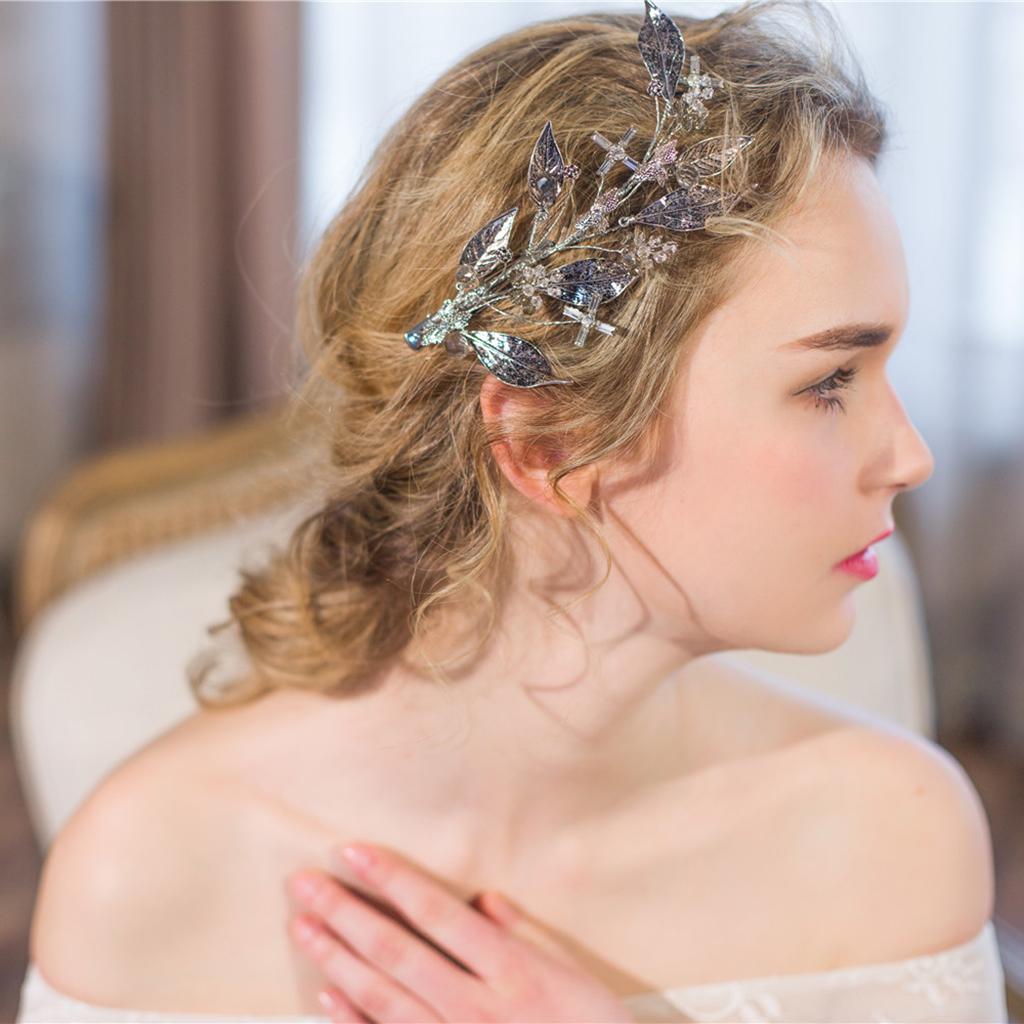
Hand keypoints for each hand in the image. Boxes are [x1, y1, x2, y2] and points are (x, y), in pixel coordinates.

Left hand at [286, 841, 636, 1022]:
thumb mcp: (574, 973)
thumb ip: (524, 933)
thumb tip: (481, 899)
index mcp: (510, 970)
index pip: (436, 913)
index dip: (391, 880)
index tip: (353, 851)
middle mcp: (475, 1007)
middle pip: (396, 952)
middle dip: (344, 913)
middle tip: (303, 883)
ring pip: (382, 998)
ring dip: (337, 960)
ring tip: (303, 927)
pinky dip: (352, 1023)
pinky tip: (324, 997)